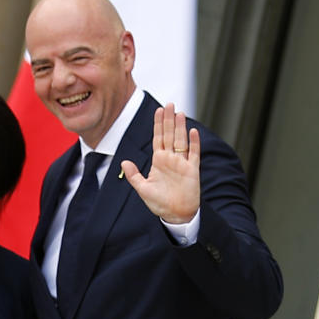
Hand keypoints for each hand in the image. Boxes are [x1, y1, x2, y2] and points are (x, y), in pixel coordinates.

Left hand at [120, 102, 199, 223]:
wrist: (175, 214)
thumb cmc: (159, 203)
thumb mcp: (143, 188)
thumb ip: (134, 175)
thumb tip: (124, 161)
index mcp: (159, 161)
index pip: (158, 138)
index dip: (158, 124)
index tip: (158, 110)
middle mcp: (170, 159)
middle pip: (169, 135)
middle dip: (169, 120)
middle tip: (169, 104)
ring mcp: (182, 163)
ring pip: (181, 140)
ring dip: (180, 127)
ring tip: (179, 113)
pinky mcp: (192, 169)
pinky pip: (194, 153)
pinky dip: (194, 143)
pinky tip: (192, 131)